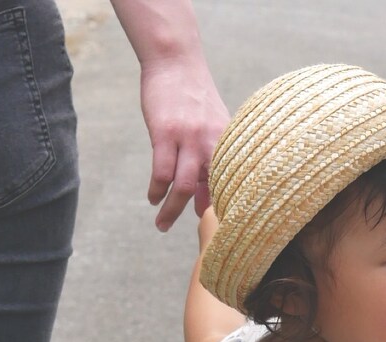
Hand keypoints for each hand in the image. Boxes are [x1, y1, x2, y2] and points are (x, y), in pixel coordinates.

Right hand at [138, 58, 228, 229]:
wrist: (175, 60)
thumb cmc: (194, 98)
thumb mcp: (213, 127)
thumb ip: (214, 163)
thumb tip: (209, 204)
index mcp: (228, 143)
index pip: (232, 184)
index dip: (228, 210)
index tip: (224, 232)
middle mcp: (212, 142)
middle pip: (210, 190)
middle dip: (200, 218)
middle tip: (195, 237)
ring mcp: (188, 137)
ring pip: (184, 185)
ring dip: (171, 209)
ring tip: (162, 224)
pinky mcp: (165, 132)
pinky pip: (161, 171)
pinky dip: (156, 189)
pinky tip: (153, 197)